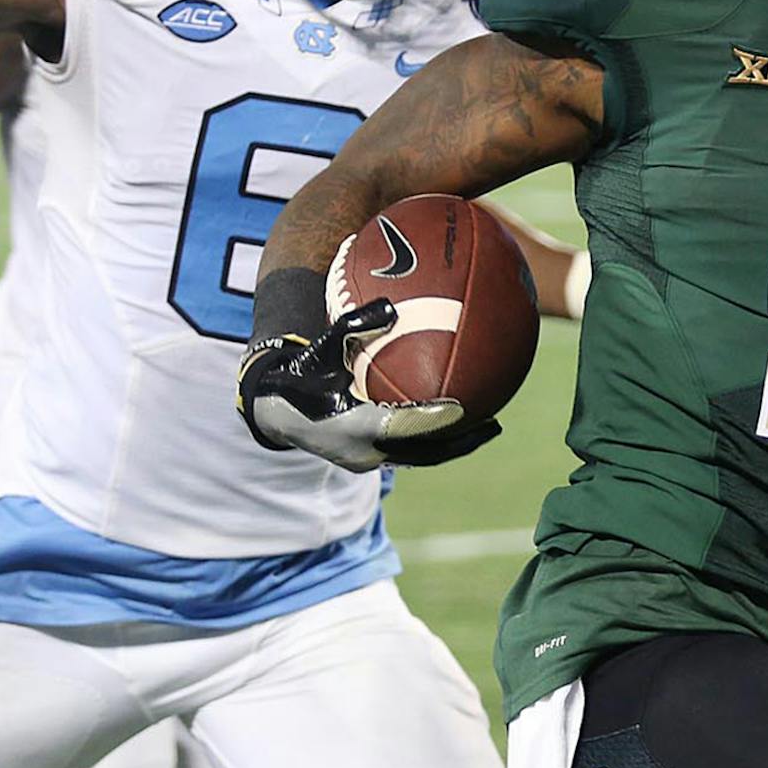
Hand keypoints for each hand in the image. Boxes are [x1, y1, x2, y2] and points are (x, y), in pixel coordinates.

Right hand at [237, 298, 469, 470]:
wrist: (273, 409)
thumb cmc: (299, 373)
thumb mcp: (321, 347)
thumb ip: (353, 326)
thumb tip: (390, 306)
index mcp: (351, 426)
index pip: (400, 427)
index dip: (433, 421)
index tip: (464, 408)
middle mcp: (362, 451)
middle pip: (422, 453)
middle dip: (459, 442)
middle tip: (494, 425)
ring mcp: (366, 461)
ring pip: (419, 457)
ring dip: (452, 445)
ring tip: (485, 427)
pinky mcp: (368, 461)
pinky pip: (408, 452)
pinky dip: (432, 440)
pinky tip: (454, 421)